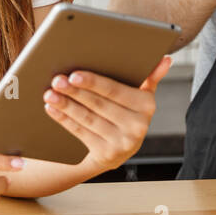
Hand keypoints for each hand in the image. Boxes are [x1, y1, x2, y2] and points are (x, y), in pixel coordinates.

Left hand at [43, 55, 173, 172]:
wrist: (119, 149)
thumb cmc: (126, 112)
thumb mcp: (140, 96)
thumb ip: (150, 77)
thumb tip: (165, 60)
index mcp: (146, 105)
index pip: (115, 90)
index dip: (93, 82)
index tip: (74, 74)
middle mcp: (138, 126)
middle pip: (99, 104)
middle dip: (75, 92)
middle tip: (56, 80)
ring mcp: (123, 143)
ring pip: (88, 119)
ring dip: (66, 105)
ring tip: (49, 93)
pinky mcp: (107, 155)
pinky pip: (81, 133)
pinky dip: (64, 120)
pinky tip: (52, 108)